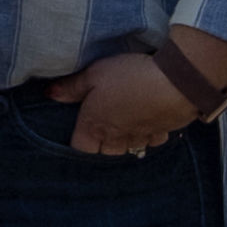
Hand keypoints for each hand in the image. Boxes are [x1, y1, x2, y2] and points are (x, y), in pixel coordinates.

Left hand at [44, 49, 199, 159]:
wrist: (176, 82)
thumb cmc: (130, 76)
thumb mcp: (95, 73)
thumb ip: (72, 87)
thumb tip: (50, 94)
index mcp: (96, 125)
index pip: (80, 148)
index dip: (80, 139)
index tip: (81, 127)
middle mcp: (117, 137)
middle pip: (105, 152)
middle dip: (102, 142)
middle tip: (103, 121)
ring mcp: (141, 137)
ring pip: (129, 148)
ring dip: (126, 139)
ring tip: (126, 120)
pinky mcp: (163, 132)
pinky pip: (152, 141)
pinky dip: (149, 134)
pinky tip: (149, 119)